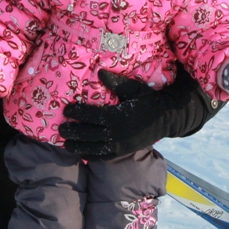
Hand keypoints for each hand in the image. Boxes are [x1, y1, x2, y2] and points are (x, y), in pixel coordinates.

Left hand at [59, 68, 223, 159]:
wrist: (167, 118)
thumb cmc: (149, 100)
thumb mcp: (134, 88)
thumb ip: (116, 82)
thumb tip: (99, 72)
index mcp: (117, 116)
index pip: (91, 115)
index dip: (77, 113)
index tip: (65, 110)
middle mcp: (116, 133)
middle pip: (88, 133)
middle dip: (73, 131)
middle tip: (60, 128)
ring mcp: (120, 145)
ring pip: (94, 148)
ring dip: (78, 147)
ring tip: (65, 144)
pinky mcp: (123, 152)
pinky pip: (104, 157)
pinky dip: (92, 156)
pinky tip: (82, 154)